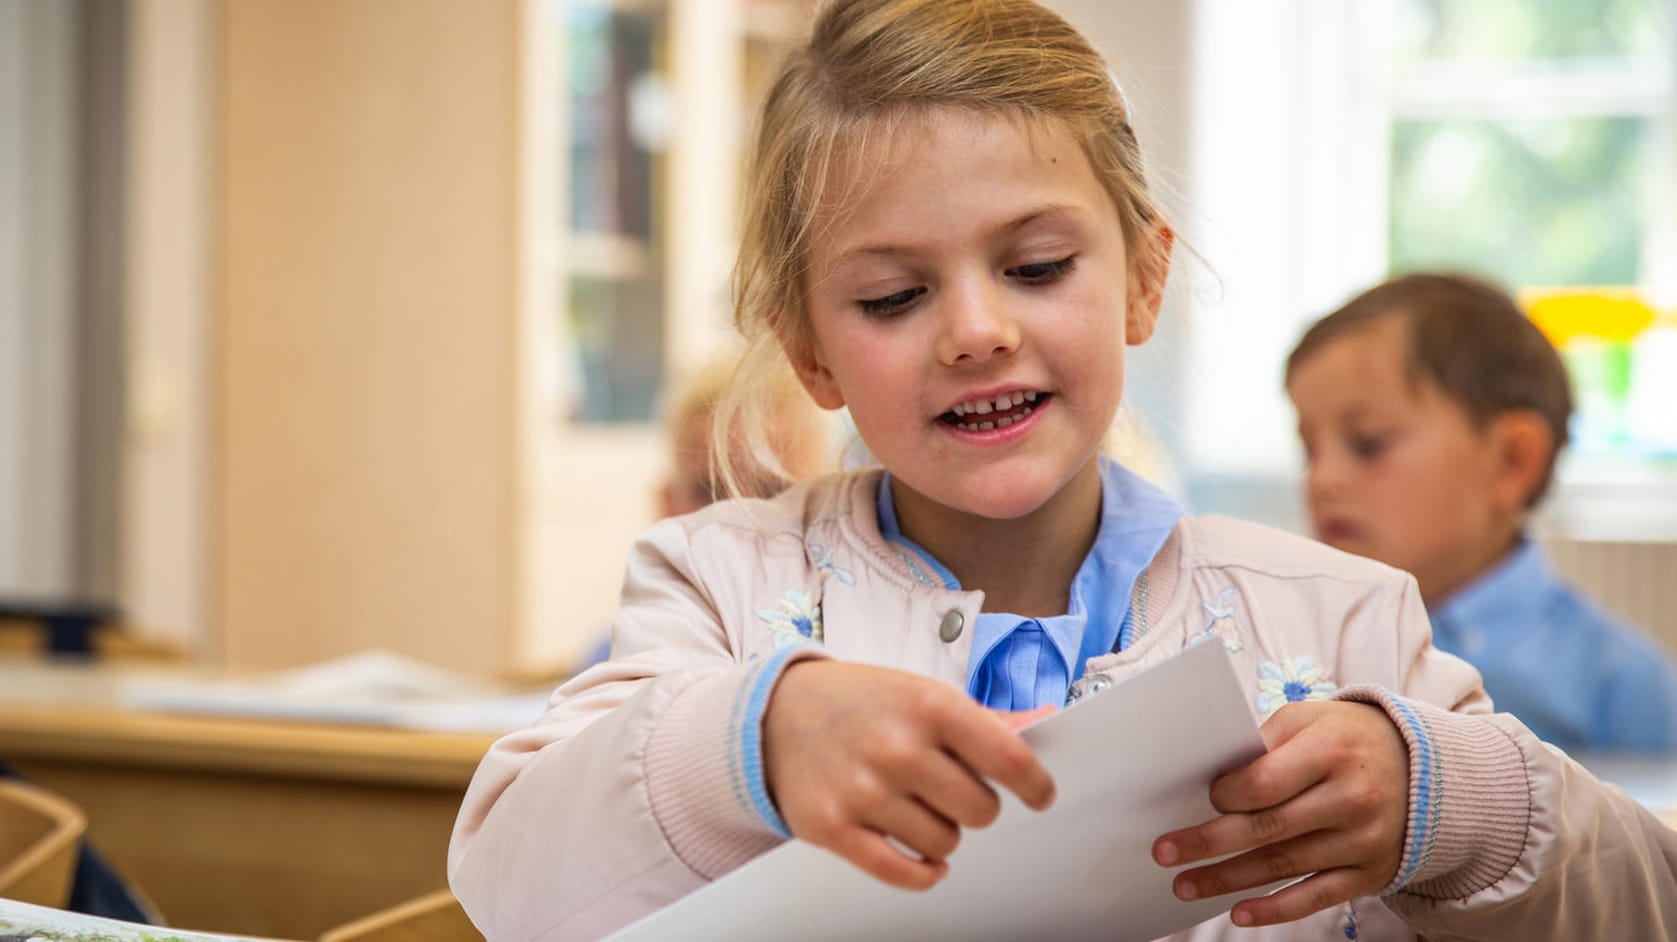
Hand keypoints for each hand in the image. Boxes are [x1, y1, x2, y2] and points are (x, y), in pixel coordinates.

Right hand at [763, 660, 1055, 889]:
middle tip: (954, 790)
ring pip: (946, 844)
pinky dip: (924, 871)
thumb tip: (1036, 731)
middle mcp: (897, 748)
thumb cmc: (861, 703)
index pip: (1008, 759)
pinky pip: (904, 873)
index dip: (1034, 784)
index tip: (1039, 794)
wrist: (775, 713)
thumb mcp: (920, 692)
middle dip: (976, 805)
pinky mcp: (833, 827)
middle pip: (981, 811)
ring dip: (942, 832)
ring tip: (918, 806)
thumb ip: (977, 721)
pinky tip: (925, 857)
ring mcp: (863, 791)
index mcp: (927, 705)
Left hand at [1150, 700, 1408, 927]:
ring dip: (1228, 880)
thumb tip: (1213, 777)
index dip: (1224, 795)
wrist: (1424, 770)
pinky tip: (1239, 913)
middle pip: (1266, 828)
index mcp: (1331, 751)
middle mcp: (1351, 798)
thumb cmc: (1347, 739)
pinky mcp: (1369, 873)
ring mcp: (1362, 840)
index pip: (1264, 782)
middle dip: (1208, 843)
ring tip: (1185, 886)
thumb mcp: (1310, 719)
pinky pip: (1316, 897)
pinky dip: (1275, 909)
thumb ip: (1264, 742)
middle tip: (1165, 852)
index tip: (1202, 798)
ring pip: (1283, 865)